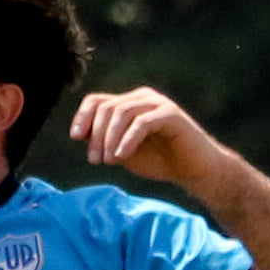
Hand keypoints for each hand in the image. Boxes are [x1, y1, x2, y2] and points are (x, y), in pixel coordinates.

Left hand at [70, 87, 230, 190]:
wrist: (196, 172)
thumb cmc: (160, 161)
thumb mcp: (123, 152)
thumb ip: (103, 140)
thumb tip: (79, 133)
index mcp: (129, 103)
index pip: (96, 101)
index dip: (82, 117)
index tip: (74, 137)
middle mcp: (141, 98)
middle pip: (106, 107)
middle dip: (96, 135)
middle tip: (95, 160)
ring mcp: (157, 103)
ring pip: (122, 112)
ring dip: (110, 138)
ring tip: (109, 161)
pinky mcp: (171, 115)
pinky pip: (142, 123)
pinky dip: (128, 139)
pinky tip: (122, 156)